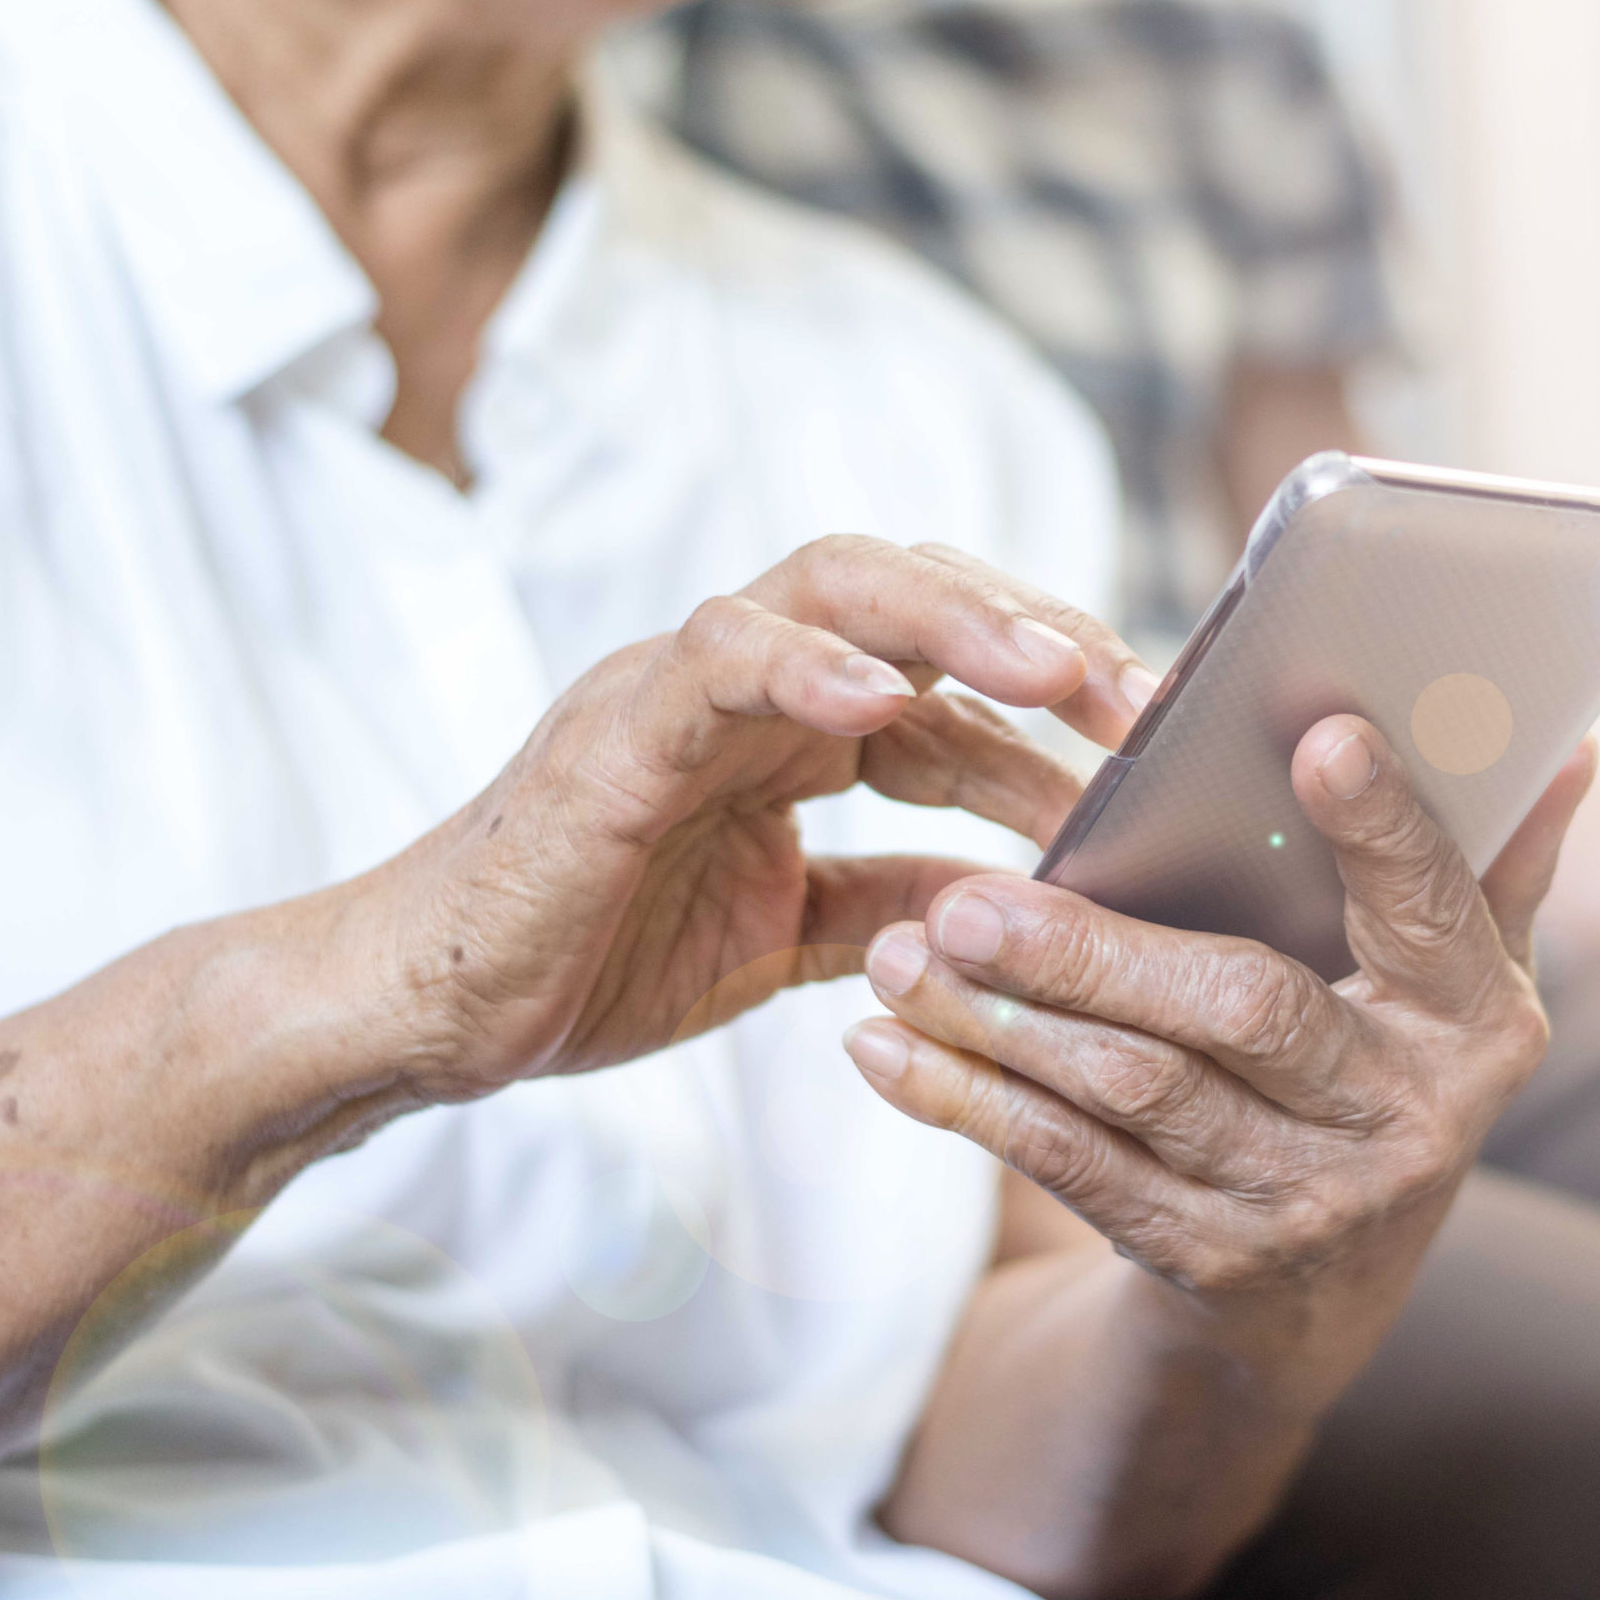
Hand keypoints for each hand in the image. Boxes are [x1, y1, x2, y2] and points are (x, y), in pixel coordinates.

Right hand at [372, 536, 1157, 1100]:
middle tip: (1144, 696)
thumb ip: (898, 904)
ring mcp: (679, 688)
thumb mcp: (791, 938)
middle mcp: (754, 683)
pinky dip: (795, 663)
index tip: (1164, 747)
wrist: (435, 1012)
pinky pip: (711, 660)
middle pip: (917, 596)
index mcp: (800, 726)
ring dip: (955, 620)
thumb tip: (1024, 900)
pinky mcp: (609, 728)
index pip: (954, 678)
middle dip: (1039, 633)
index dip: (1061, 702)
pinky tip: (874, 694)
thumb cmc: (598, 955)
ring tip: (1059, 667)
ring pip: (831, 587)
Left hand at [844, 721, 1593, 1322]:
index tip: (1320, 735)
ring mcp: (1306, 1201)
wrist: (1328, 1291)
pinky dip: (970, 1106)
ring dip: (1003, 1024)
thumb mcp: (1456, 982)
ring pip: (1135, 1095)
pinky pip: (1072, 1171)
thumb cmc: (1382, 1069)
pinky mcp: (1207, 1261)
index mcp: (1477, 1021)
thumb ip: (1494, 863)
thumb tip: (1565, 741)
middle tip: (971, 896)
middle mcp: (1406, 1118)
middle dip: (1098, 953)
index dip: (1384, 827)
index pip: (1435, 907)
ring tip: (902, 951)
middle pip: (1245, 1011)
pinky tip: (885, 1048)